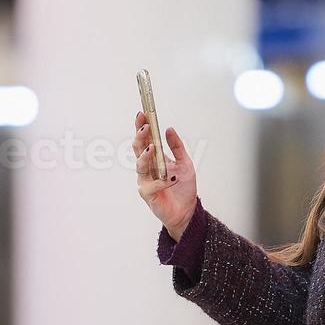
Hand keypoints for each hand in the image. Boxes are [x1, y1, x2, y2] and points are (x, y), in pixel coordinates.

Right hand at [133, 111, 196, 239]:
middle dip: (140, 136)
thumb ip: (177, 147)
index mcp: (154, 158)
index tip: (142, 113)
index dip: (141, 127)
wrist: (187, 210)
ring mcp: (145, 180)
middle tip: (145, 126)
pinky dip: (162, 181)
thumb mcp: (185, 163)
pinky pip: (151, 184)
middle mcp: (147, 167)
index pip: (145, 139)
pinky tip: (171, 178)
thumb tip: (169, 129)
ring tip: (153, 147)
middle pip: (137, 149)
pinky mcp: (147, 194)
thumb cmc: (183, 187)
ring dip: (146, 155)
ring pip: (140, 164)